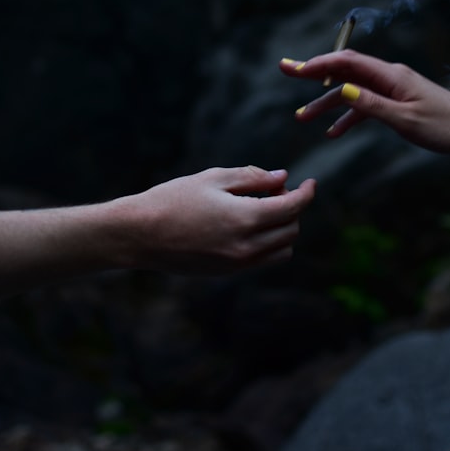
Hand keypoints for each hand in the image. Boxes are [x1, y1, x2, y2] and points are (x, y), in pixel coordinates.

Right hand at [120, 166, 316, 274]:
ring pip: (282, 250)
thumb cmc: (173, 199)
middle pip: (291, 229)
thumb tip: (282, 178)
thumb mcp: (213, 179)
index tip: (310, 182)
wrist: (139, 234)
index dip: (306, 193)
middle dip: (292, 208)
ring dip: (283, 229)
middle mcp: (246, 247)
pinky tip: (250, 226)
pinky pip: (264, 261)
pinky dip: (269, 244)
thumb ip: (252, 178)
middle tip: (275, 191)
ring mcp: (238, 264)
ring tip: (263, 209)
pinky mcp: (228, 273)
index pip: (292, 208)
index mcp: (244, 219)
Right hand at [279, 50, 449, 152]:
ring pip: (352, 91)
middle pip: (344, 71)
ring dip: (327, 103)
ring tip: (302, 117)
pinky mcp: (397, 103)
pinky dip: (348, 116)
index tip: (293, 68)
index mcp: (390, 76)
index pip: (346, 63)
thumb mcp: (404, 120)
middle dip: (314, 74)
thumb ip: (370, 105)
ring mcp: (392, 89)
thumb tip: (340, 90)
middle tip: (286, 72)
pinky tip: (333, 133)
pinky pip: (365, 105)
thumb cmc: (445, 127)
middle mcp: (389, 77)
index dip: (317, 64)